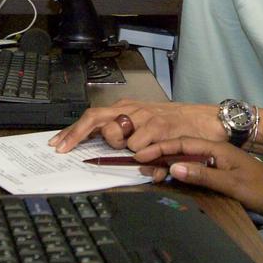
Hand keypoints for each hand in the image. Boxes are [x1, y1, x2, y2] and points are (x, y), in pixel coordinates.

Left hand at [48, 98, 223, 152]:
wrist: (205, 120)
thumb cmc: (174, 124)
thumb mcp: (145, 125)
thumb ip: (125, 134)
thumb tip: (102, 149)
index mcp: (126, 108)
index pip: (92, 116)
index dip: (72, 131)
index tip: (57, 144)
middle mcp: (132, 109)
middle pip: (96, 119)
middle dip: (82, 135)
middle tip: (75, 148)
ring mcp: (145, 117)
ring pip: (116, 135)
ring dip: (121, 146)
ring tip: (137, 147)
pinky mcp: (159, 126)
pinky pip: (139, 146)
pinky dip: (142, 154)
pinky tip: (154, 151)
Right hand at [134, 137, 262, 218]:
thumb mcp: (232, 185)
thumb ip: (203, 175)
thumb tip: (173, 167)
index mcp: (219, 149)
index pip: (184, 144)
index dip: (161, 149)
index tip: (140, 155)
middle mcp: (217, 152)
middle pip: (183, 149)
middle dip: (160, 154)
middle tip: (138, 164)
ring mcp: (220, 162)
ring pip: (188, 159)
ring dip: (168, 163)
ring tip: (149, 170)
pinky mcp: (222, 172)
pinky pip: (196, 168)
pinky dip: (181, 171)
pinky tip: (172, 177)